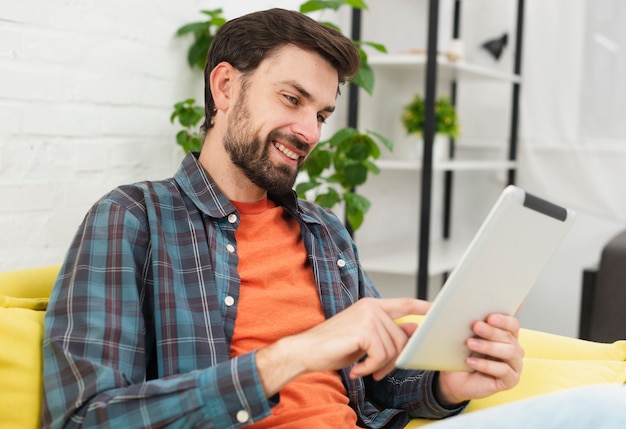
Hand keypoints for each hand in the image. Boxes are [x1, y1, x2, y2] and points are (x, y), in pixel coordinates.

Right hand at [256, 297, 430, 396]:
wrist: (306, 350)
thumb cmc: (332, 346)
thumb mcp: (364, 339)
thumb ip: (386, 333)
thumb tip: (412, 331)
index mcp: (372, 306)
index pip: (405, 303)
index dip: (423, 306)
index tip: (437, 309)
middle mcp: (372, 307)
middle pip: (402, 338)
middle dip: (393, 360)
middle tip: (376, 370)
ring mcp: (368, 316)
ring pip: (393, 349)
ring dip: (379, 366)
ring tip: (363, 368)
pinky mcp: (363, 330)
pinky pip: (381, 355)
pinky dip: (369, 368)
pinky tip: (357, 369)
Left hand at [436, 313, 523, 405]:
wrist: (456, 378)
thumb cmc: (465, 355)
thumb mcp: (469, 337)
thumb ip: (476, 326)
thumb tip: (473, 311)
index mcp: (508, 335)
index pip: (512, 324)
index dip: (503, 320)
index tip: (489, 317)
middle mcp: (515, 349)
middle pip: (509, 337)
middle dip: (491, 331)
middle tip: (476, 326)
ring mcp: (515, 365)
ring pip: (509, 352)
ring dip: (488, 346)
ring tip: (470, 343)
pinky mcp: (511, 380)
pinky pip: (503, 370)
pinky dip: (486, 365)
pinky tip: (471, 362)